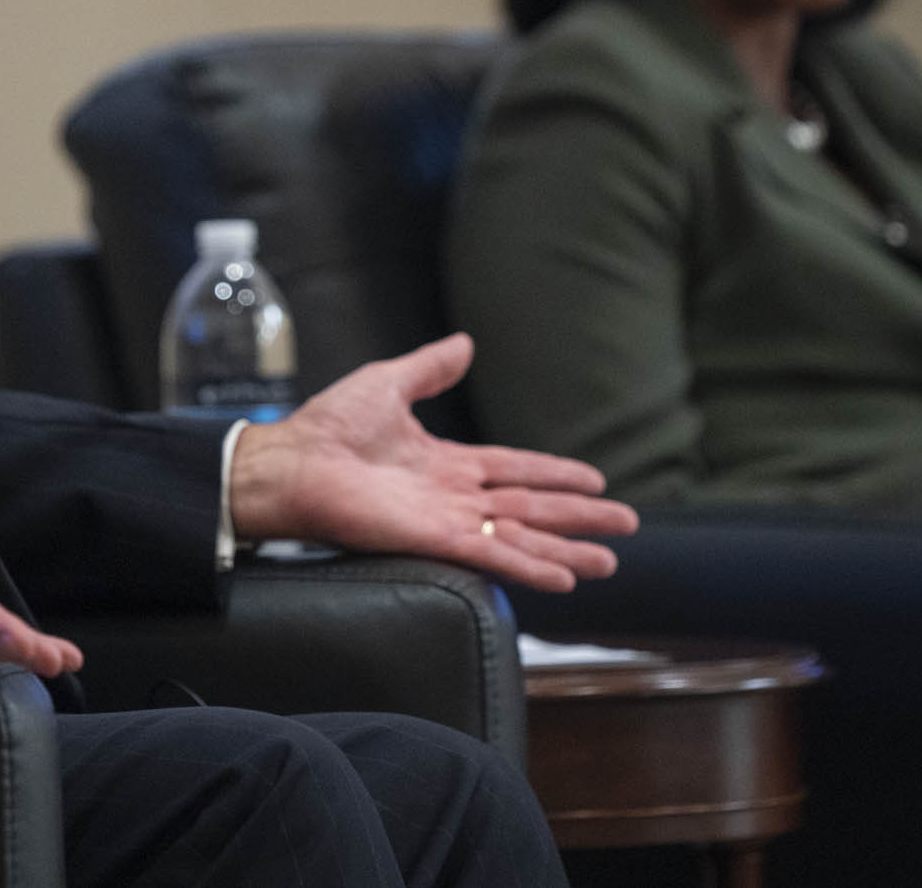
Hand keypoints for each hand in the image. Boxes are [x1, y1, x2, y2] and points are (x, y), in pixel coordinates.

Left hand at [229, 333, 638, 592]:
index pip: (517, 469)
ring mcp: (448, 520)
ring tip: (609, 561)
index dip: (556, 474)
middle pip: (533, 507)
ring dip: (567, 548)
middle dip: (580, 516)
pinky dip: (530, 566)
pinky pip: (493, 555)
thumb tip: (465, 344)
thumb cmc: (329, 427)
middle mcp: (455, 495)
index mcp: (447, 462)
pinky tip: (564, 577)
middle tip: (626, 524)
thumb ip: (430, 369)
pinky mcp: (434, 539)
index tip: (595, 480)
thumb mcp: (389, 383)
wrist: (294, 461)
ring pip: (523, 536)